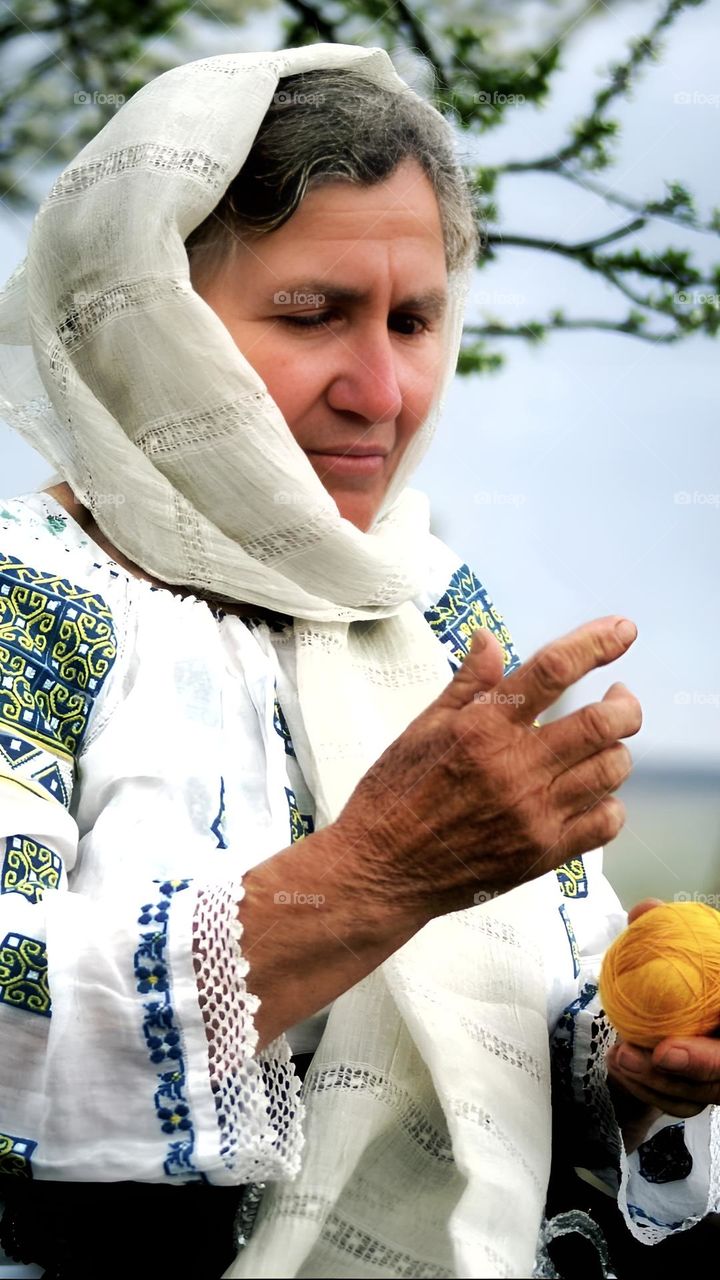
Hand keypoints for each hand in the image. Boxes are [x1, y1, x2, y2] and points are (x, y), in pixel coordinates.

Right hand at [335, 615, 641, 921]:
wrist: (382, 869)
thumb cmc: (395, 795)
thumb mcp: (422, 727)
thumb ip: (468, 683)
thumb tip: (489, 637)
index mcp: (482, 728)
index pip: (552, 671)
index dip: (596, 644)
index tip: (622, 630)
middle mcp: (514, 768)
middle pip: (602, 723)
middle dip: (625, 704)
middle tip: (619, 698)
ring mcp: (533, 814)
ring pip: (610, 769)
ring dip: (616, 749)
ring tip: (602, 744)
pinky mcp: (543, 853)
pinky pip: (605, 822)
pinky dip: (610, 802)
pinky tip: (592, 793)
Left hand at [606, 898, 719, 1120]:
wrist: (679, 997)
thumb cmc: (689, 972)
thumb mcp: (682, 947)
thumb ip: (667, 930)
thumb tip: (647, 910)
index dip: (707, 1058)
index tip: (665, 1050)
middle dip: (675, 1076)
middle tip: (628, 1054)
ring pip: (699, 1097)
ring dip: (654, 1084)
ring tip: (617, 1058)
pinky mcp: (701, 1088)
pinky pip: (680, 1102)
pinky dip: (649, 1091)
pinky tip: (621, 1070)